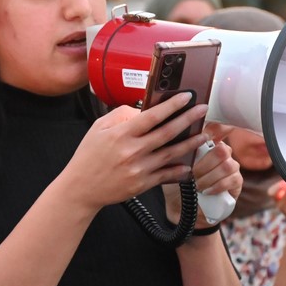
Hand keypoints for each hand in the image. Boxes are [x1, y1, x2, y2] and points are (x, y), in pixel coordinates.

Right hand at [61, 92, 209, 210]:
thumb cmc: (88, 157)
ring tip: (203, 134)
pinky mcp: (142, 184)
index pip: (152, 116)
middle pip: (167, 132)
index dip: (171, 105)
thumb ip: (120, 115)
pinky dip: (179, 170)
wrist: (81, 188)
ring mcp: (139, 169)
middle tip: (203, 110)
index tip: (186, 97)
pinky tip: (189, 164)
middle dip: (188, 119)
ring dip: (190, 143)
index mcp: (121, 134)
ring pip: (171, 154)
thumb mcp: (98, 128)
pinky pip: (166, 175)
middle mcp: (132, 151)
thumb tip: (142, 110)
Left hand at [162, 133, 241, 225]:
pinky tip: (207, 191)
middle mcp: (221, 152)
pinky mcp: (236, 181)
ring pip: (227, 164)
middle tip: (192, 175)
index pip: (216, 129)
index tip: (207, 135)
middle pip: (221, 149)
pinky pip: (232, 179)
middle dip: (204, 165)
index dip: (216, 128)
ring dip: (209, 177)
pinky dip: (217, 186)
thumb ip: (177, 152)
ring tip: (197, 186)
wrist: (182, 208)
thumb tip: (178, 139)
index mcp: (206, 144)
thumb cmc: (176, 184)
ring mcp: (231, 166)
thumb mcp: (171, 167)